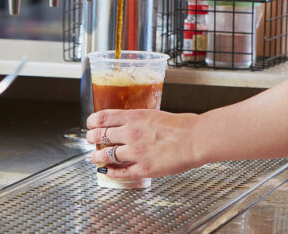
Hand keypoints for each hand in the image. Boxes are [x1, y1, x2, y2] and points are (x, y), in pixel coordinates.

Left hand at [86, 109, 200, 178]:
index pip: (104, 117)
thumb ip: (142, 120)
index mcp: (136, 117)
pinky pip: (120, 172)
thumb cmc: (184, 126)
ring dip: (97, 157)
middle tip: (90, 140)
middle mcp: (131, 133)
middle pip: (101, 136)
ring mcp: (136, 152)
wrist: (197, 139)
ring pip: (106, 155)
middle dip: (92, 138)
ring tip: (93, 159)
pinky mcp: (143, 168)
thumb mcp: (157, 115)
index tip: (91, 123)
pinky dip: (111, 172)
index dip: (93, 121)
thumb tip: (133, 124)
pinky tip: (107, 172)